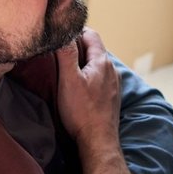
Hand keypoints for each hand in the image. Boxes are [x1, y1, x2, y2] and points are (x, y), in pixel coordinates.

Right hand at [53, 28, 120, 147]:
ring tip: (65, 69)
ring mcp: (114, 84)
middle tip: (58, 52)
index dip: (75, 31)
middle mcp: (112, 70)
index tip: (60, 36)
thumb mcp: (69, 79)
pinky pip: (100, 78)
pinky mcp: (111, 97)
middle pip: (94, 49)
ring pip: (97, 64)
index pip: (91, 34)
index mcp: (103, 62)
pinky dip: (89, 76)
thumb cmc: (81, 111)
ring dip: (83, 63)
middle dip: (77, 47)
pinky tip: (79, 86)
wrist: (98, 142)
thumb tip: (63, 32)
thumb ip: (66, 54)